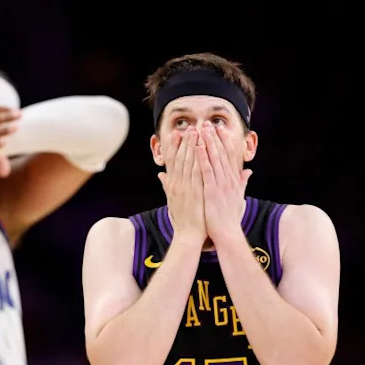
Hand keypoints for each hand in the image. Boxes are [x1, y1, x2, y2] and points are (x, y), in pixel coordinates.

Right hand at [158, 128, 206, 244]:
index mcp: (172, 186)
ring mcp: (186, 188)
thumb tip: (161, 176)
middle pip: (180, 159)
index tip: (178, 134)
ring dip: (192, 146)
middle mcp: (178, 185)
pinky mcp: (195, 192)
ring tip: (196, 132)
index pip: (173, 162)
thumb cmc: (182, 221)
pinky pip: (198, 172)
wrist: (188, 236)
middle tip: (189, 128)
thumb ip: (167, 187)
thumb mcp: (172, 202)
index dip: (176, 147)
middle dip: (185, 142)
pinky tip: (203, 149)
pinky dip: (200, 159)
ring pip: (189, 162)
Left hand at [198, 121, 251, 243]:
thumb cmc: (230, 218)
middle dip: (214, 137)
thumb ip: (242, 183)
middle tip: (208, 123)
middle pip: (221, 154)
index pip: (228, 156)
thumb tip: (248, 172)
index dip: (223, 141)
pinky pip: (206, 171)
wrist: (227, 234)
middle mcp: (228, 180)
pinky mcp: (212, 191)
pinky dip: (202, 158)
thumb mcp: (239, 197)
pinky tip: (197, 147)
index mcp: (233, 180)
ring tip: (201, 129)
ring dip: (207, 142)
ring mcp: (221, 185)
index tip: (218, 129)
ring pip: (214, 159)